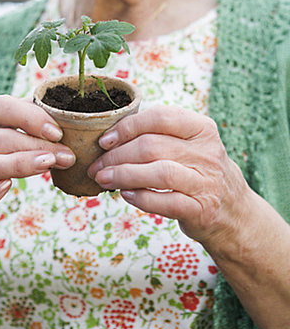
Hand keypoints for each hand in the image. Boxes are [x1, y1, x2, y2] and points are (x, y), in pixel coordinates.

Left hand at [88, 105, 250, 245]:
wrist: (232, 211)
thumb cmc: (197, 171)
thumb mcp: (189, 144)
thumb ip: (159, 135)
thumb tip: (110, 137)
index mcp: (202, 128)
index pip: (159, 118)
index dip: (127, 127)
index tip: (104, 140)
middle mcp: (207, 152)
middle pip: (152, 147)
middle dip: (117, 156)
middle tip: (96, 166)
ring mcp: (207, 182)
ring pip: (158, 173)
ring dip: (124, 175)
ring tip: (103, 179)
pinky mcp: (202, 209)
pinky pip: (165, 202)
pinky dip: (141, 198)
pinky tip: (125, 195)